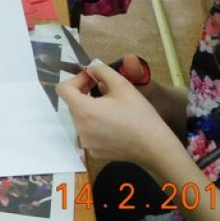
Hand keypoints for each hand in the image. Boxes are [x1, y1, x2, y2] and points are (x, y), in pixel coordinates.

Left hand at [57, 62, 179, 167]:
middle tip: (105, 88)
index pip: (63, 89)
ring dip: (90, 107)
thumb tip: (89, 68)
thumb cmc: (139, 114)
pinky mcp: (94, 152)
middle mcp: (80, 128)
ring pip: (81, 117)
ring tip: (112, 106)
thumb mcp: (122, 85)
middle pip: (73, 103)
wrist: (155, 147)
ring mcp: (86, 142)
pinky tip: (114, 123)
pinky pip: (88, 131)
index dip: (76, 79)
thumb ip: (101, 71)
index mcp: (83, 111)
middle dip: (85, 92)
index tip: (92, 78)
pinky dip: (96, 123)